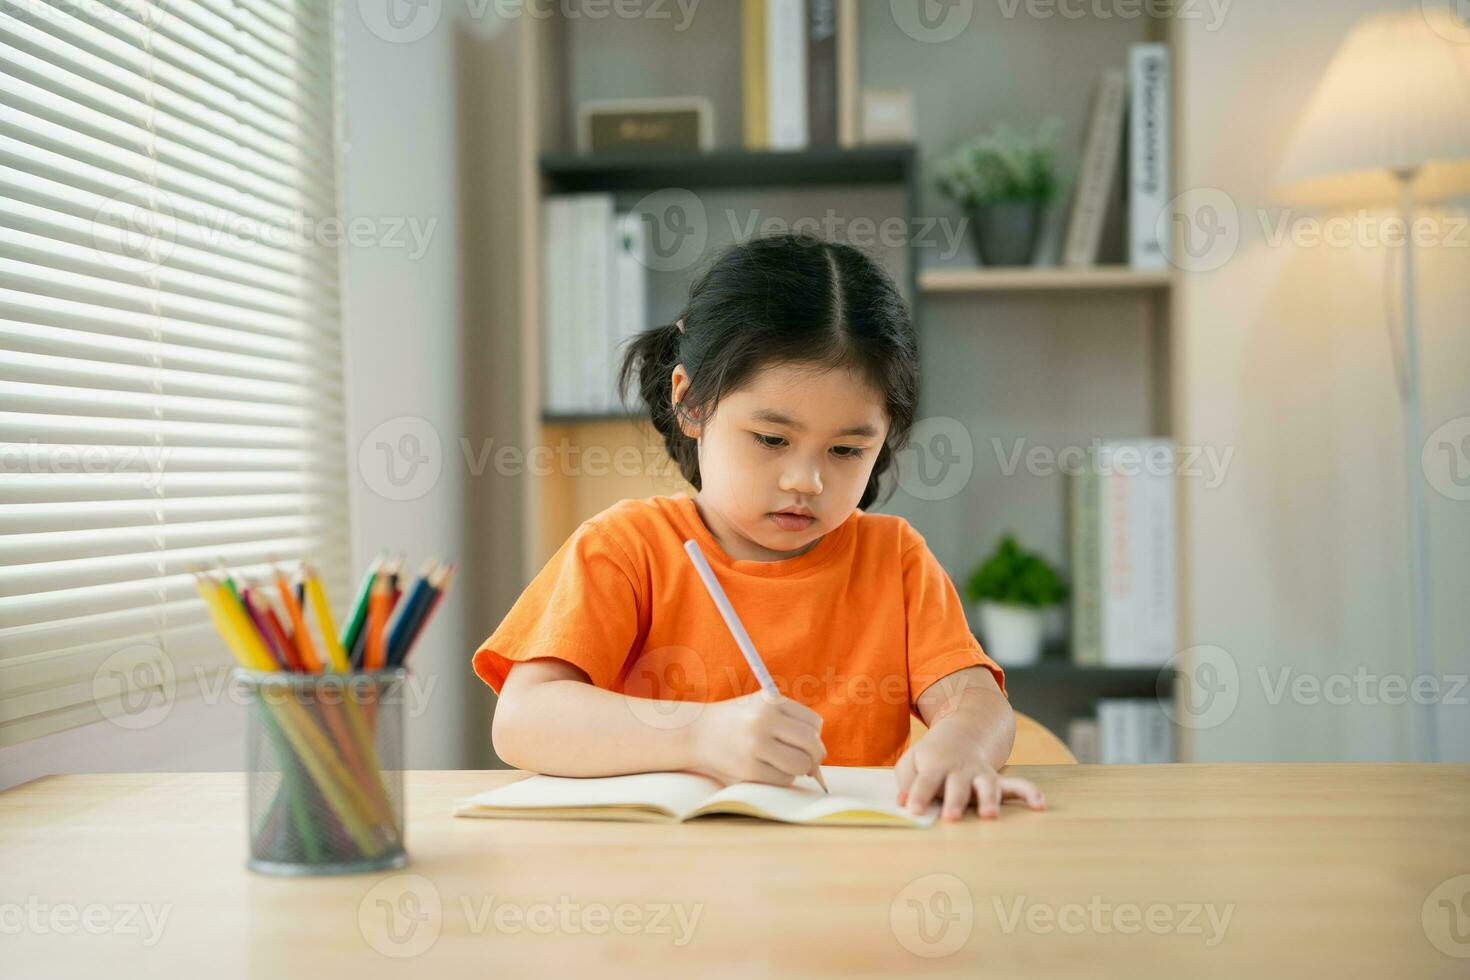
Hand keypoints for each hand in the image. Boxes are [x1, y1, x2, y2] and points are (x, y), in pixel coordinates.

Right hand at [689, 690, 825, 785]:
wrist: (697, 733)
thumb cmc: (738, 721)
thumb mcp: (762, 708)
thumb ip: (791, 724)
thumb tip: (817, 760)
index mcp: (770, 700)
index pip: (813, 723)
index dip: (814, 735)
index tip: (804, 741)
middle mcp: (763, 720)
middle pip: (811, 744)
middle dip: (815, 756)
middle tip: (808, 761)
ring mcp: (755, 745)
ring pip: (800, 764)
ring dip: (798, 769)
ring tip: (785, 763)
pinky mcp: (749, 769)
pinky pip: (783, 779)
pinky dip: (782, 777)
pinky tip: (769, 769)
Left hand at [895, 715, 1046, 820]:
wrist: (963, 732)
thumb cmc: (931, 757)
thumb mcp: (911, 762)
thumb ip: (906, 781)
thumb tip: (902, 802)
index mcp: (935, 766)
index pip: (924, 782)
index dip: (918, 796)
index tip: (913, 811)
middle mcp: (960, 771)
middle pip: (957, 786)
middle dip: (954, 801)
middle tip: (950, 817)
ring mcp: (981, 775)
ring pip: (988, 786)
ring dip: (989, 800)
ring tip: (990, 816)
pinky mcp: (998, 780)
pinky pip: (1018, 785)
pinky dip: (1030, 793)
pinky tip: (1040, 804)